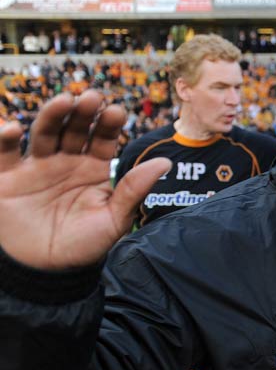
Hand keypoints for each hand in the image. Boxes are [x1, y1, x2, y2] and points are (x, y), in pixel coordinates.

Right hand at [0, 90, 170, 269]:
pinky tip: (14, 129)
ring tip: (64, 102)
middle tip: (91, 97)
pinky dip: (4, 138)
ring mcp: (36, 166)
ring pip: (44, 133)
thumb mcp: (114, 219)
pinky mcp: (7, 177)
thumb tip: (165, 162)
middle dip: (83, 112)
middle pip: (74, 129)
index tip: (117, 111)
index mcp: (93, 168)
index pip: (102, 138)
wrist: (46, 271)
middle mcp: (66, 161)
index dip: (108, 124)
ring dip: (52, 115)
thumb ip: (133, 190)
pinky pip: (4, 153)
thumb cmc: (84, 246)